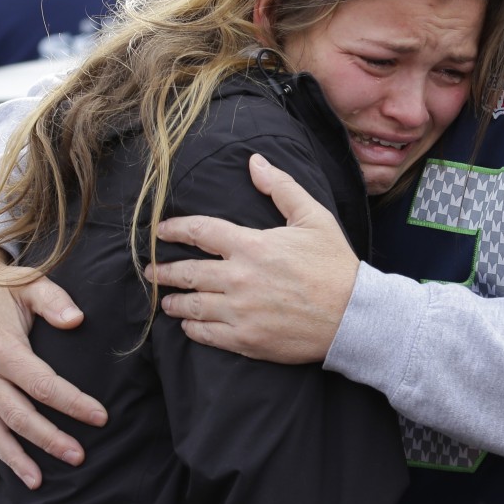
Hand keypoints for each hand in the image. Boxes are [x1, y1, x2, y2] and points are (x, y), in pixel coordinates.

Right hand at [0, 249, 107, 491]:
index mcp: (3, 350)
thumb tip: (77, 319)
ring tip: (38, 481)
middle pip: (20, 417)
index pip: (45, 385)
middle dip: (50, 439)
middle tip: (77, 456)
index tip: (99, 416)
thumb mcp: (29, 283)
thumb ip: (55, 301)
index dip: (74, 403)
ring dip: (16, 459)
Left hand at [152, 153, 359, 363]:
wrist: (353, 316)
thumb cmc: (334, 264)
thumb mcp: (313, 217)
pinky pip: (207, 335)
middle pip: (188, 272)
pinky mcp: (247, 341)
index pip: (200, 231)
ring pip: (192, 306)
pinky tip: (188, 324)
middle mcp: (240, 279)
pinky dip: (192, 328)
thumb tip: (254, 162)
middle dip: (164, 271)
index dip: (176, 229)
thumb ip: (281, 187)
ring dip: (173, 302)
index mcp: (252, 245)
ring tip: (165, 300)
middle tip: (150, 271)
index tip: (161, 230)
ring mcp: (241, 313)